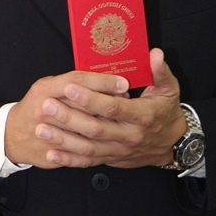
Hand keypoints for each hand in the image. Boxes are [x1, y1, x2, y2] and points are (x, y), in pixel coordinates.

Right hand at [4, 70, 129, 168]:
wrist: (13, 135)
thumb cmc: (36, 104)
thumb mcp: (49, 84)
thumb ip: (73, 81)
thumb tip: (103, 78)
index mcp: (46, 89)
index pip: (79, 81)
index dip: (103, 82)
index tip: (122, 82)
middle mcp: (45, 109)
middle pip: (85, 105)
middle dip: (109, 102)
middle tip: (126, 99)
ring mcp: (49, 132)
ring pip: (85, 129)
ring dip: (106, 123)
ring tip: (121, 118)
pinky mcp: (54, 151)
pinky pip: (79, 151)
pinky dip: (96, 145)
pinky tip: (107, 140)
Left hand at [34, 48, 185, 168]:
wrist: (173, 144)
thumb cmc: (167, 112)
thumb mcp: (170, 88)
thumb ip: (160, 71)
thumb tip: (155, 54)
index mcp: (142, 116)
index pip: (113, 107)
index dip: (91, 99)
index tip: (71, 87)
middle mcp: (129, 136)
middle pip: (95, 128)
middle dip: (69, 117)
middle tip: (47, 105)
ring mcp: (119, 150)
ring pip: (88, 147)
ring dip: (63, 139)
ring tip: (42, 128)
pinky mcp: (112, 158)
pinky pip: (89, 161)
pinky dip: (70, 159)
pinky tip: (52, 153)